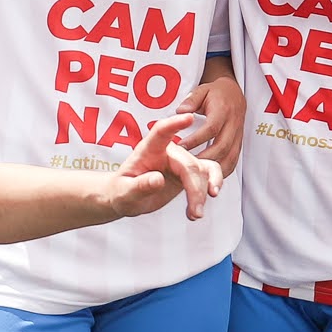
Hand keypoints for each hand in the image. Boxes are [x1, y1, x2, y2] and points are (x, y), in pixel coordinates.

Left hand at [106, 113, 225, 220]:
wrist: (127, 198)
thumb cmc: (121, 191)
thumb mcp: (124, 193)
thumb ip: (140, 186)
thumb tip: (158, 180)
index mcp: (148, 150)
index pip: (160, 132)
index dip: (174, 124)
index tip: (188, 117)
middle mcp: (167, 152)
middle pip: (189, 163)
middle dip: (195, 189)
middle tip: (195, 212)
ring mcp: (180, 161)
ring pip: (203, 170)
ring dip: (204, 191)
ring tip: (196, 214)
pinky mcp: (189, 172)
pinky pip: (208, 174)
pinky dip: (210, 188)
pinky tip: (199, 207)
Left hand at [179, 72, 246, 175]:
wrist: (234, 93)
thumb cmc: (214, 93)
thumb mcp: (201, 90)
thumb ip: (191, 100)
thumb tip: (180, 111)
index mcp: (223, 110)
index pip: (211, 128)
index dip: (196, 139)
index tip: (181, 147)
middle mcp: (233, 125)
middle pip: (222, 146)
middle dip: (205, 158)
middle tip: (186, 167)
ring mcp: (238, 136)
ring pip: (230, 157)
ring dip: (215, 169)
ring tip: (198, 177)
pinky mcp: (239, 144)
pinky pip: (234, 160)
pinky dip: (223, 171)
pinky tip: (210, 178)